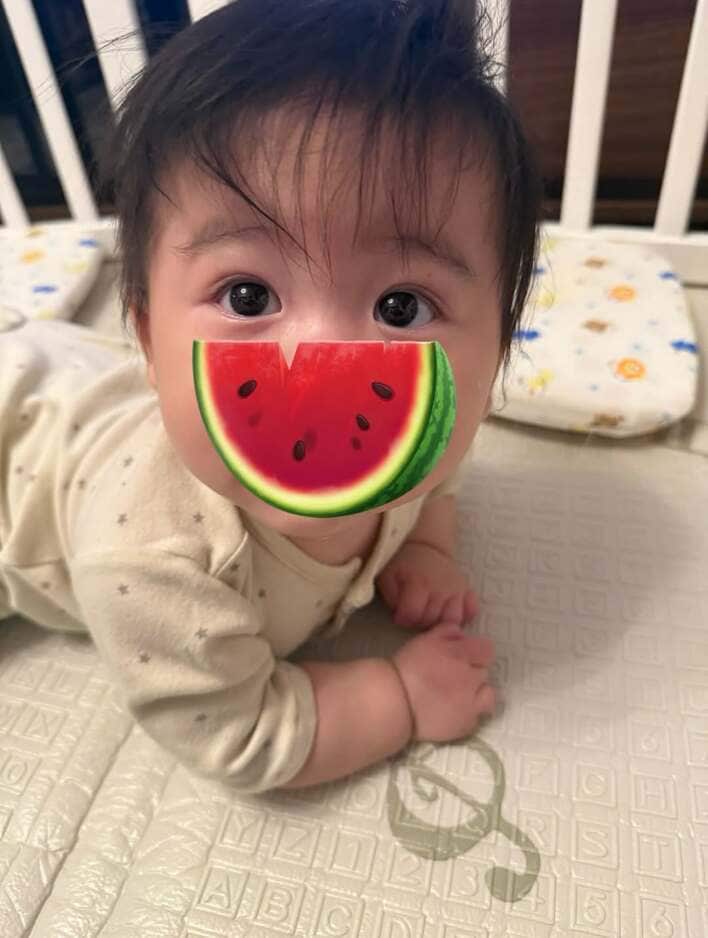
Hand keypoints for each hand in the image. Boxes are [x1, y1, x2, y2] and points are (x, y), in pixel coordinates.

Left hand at [376, 540, 478, 629]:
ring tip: (430, 614)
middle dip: (419, 621)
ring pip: (453, 620)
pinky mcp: (467, 590)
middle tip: (413, 613)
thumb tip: (401, 616)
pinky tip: (448, 611)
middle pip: (431, 620)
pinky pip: (471, 611)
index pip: (412, 614)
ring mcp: (456, 589)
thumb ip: (391, 598)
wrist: (425, 546)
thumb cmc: (403, 564)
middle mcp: (441, 587)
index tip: (399, 615)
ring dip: (440, 622)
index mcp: (419, 582)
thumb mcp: (388, 577)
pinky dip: (462, 616)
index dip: (402, 619)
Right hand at [392, 622, 495, 741]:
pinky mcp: (467, 724)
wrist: (395, 702)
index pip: (487, 650)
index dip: (476, 653)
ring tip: (457, 697)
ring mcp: (471, 702)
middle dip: (472, 673)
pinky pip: (477, 717)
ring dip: (477, 694)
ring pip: (488, 695)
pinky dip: (468, 714)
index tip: (464, 658)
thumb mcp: (424, 640)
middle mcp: (471, 677)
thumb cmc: (406, 667)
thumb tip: (462, 633)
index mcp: (461, 654)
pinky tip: (452, 713)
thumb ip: (447, 632)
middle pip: (484, 671)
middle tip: (451, 678)